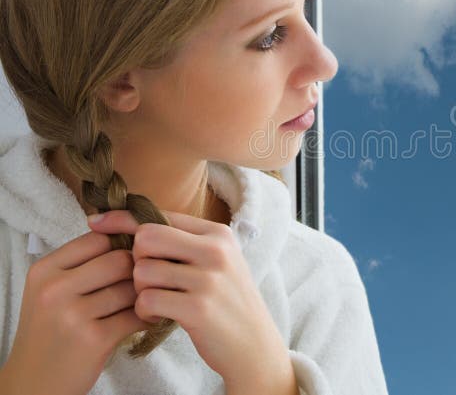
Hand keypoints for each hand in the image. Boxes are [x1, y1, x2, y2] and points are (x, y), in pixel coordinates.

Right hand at [2, 228, 150, 394]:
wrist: (33, 383)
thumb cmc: (50, 330)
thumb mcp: (51, 290)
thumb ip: (83, 262)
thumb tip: (132, 232)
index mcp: (45, 270)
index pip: (99, 239)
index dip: (121, 247)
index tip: (130, 259)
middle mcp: (54, 289)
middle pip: (120, 260)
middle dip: (136, 271)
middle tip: (142, 282)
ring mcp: (72, 315)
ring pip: (132, 288)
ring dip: (144, 296)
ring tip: (145, 301)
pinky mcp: (94, 339)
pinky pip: (136, 316)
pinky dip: (147, 317)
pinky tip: (145, 319)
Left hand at [87, 209, 292, 386]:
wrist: (253, 345)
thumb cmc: (225, 301)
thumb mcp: (216, 262)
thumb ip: (182, 242)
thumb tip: (127, 223)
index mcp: (218, 234)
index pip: (160, 215)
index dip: (123, 219)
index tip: (95, 222)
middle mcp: (216, 250)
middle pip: (146, 238)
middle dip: (136, 260)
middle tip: (149, 280)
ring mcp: (209, 279)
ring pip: (142, 271)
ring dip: (140, 290)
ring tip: (157, 301)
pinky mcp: (198, 308)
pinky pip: (147, 300)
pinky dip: (144, 311)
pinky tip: (159, 316)